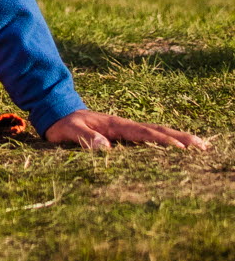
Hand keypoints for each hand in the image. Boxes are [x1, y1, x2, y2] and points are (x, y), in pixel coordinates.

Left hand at [44, 109, 208, 151]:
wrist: (55, 111)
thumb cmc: (61, 123)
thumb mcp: (67, 131)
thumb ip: (84, 138)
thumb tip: (105, 147)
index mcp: (113, 125)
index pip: (142, 133)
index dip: (161, 141)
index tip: (182, 150)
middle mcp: (123, 124)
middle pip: (157, 130)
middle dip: (180, 138)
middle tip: (204, 146)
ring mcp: (125, 128)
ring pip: (156, 131)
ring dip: (178, 138)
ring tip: (201, 145)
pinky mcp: (124, 133)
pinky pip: (149, 136)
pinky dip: (166, 140)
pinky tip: (178, 148)